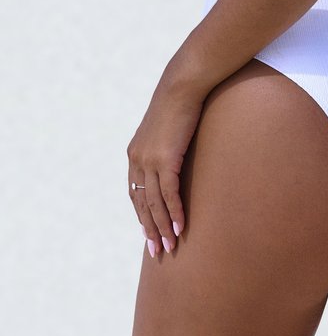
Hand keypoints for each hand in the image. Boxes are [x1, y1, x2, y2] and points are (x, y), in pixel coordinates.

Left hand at [127, 76, 204, 255]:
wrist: (183, 84)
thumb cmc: (181, 102)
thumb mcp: (167, 127)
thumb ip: (166, 144)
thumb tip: (175, 154)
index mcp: (135, 153)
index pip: (135, 192)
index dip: (142, 214)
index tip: (149, 232)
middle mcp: (137, 159)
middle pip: (141, 202)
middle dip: (149, 228)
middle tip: (157, 251)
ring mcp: (149, 160)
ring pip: (153, 203)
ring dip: (162, 227)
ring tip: (170, 245)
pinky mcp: (165, 159)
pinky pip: (168, 194)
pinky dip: (174, 212)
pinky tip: (180, 226)